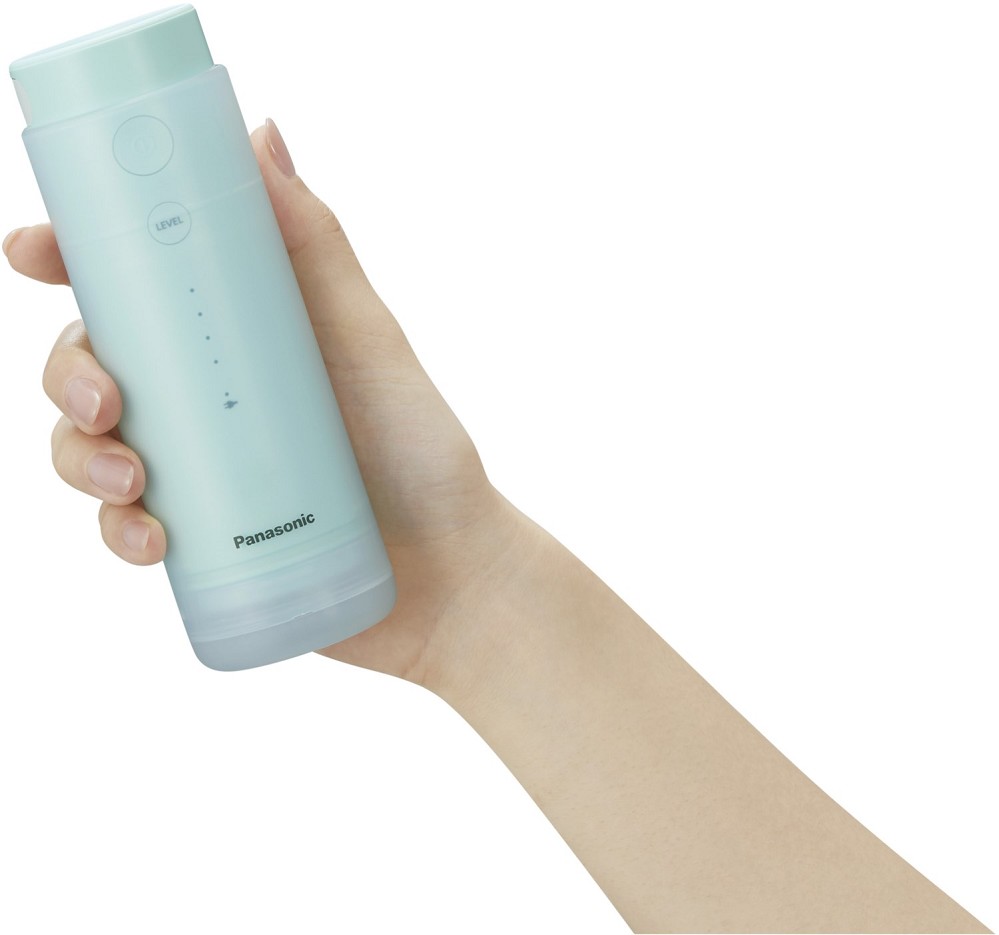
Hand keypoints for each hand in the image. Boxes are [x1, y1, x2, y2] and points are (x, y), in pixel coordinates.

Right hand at [4, 119, 520, 685]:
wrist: (446, 567)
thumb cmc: (417, 446)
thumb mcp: (367, 337)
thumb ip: (313, 246)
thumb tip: (260, 133)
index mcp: (236, 333)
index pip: (135, 285)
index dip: (69, 259)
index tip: (36, 251)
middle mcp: (207, 392)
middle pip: (92, 361)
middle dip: (69, 373)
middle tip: (106, 400)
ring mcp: (198, 465)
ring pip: (89, 446)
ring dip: (80, 459)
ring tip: (133, 482)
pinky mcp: (200, 534)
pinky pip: (125, 526)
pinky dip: (119, 532)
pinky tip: (150, 541)